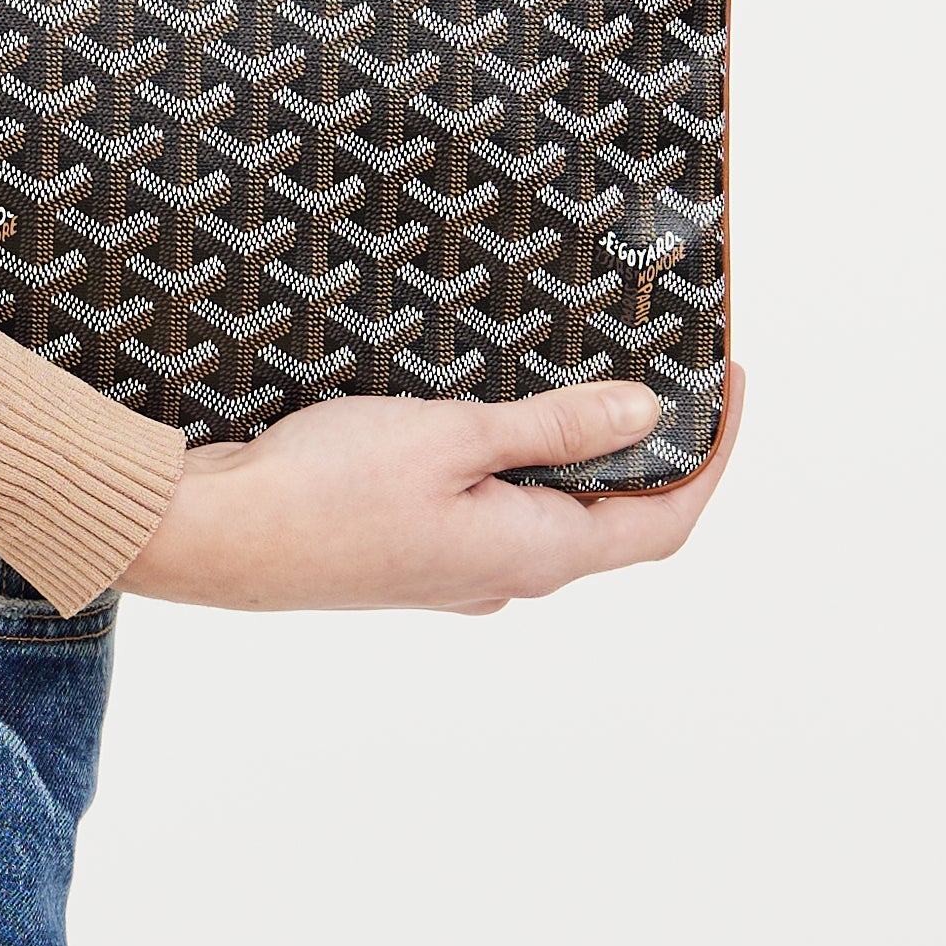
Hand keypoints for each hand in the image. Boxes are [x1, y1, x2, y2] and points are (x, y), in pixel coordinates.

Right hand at [116, 365, 744, 612]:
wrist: (214, 540)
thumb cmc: (323, 489)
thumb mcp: (449, 437)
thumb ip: (551, 429)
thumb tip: (644, 414)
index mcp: (533, 554)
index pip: (665, 519)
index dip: (713, 456)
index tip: (731, 383)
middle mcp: (510, 576)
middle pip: (620, 522)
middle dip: (660, 451)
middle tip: (674, 368)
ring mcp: (462, 572)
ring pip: (560, 517)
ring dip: (592, 456)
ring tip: (598, 377)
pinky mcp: (419, 556)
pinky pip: (504, 513)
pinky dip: (533, 465)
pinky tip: (504, 416)